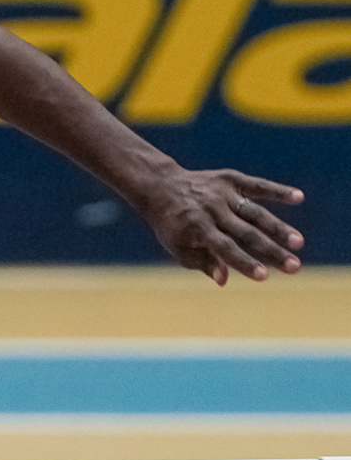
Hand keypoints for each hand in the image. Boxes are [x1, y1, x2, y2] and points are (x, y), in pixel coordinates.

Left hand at [138, 167, 303, 283]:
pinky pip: (257, 185)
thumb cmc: (172, 225)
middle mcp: (212, 210)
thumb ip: (203, 263)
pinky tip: (298, 197)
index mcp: (198, 228)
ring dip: (278, 227)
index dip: (244, 263)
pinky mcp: (230, 180)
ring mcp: (222, 193)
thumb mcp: (179, 248)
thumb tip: (224, 280)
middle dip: (271, 251)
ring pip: (255, 212)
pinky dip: (277, 190)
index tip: (265, 276)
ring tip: (298, 242)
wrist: (161, 186)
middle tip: (294, 266)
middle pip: (247, 233)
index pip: (225, 249)